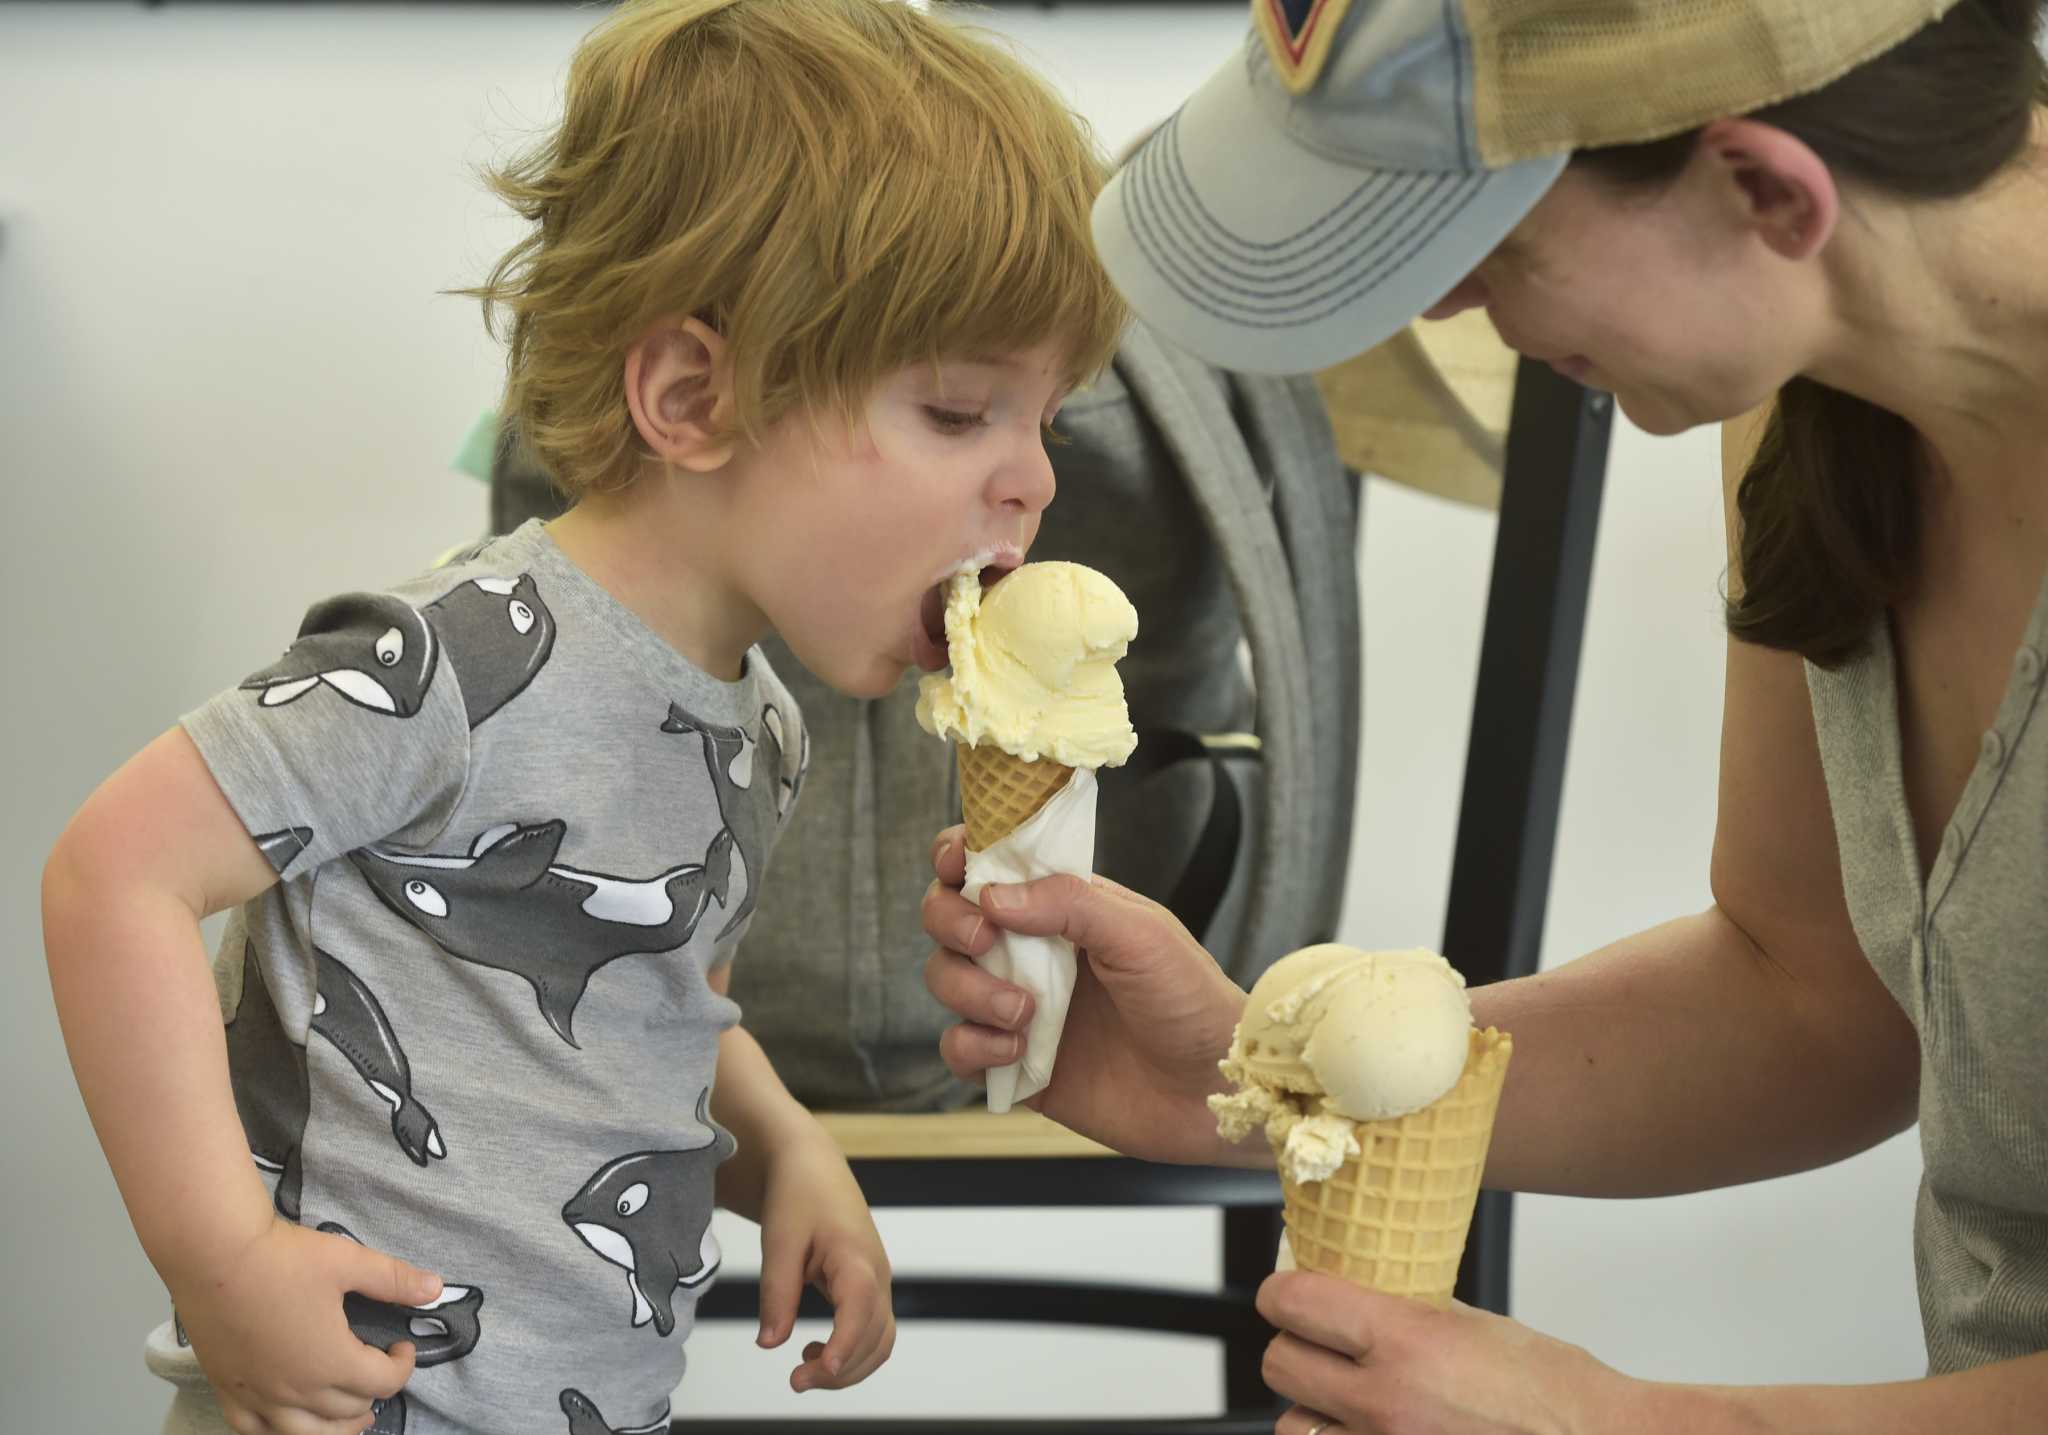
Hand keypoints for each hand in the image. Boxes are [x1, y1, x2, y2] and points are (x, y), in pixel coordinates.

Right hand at [171, 1216, 439, 1434]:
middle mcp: (296, 1390)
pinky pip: (253, 1430)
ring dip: (334, 1429)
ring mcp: (258, 1395)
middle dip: (372, 1396)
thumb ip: (394, 1280)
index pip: (383, 1383)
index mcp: (332, 1362)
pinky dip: (278, 1431)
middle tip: (378, 1375)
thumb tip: (437, 1287)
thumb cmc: (284, 1257)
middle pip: (348, 1414)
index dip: (403, 1366)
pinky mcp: (227, 1389)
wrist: (214, 1254)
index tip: (402, 1345)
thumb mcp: (349, 1261)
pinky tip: (287, 1421)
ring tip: (349, 1418)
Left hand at [754, 1130, 895, 1391]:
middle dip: (841, 1370)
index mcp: (856, 1258)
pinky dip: (850, 1351)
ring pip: (880, 1340)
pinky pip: (872, 1329)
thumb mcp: (779, 1241)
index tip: (818, 1372)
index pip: (861, 1311)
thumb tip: (770, 1344)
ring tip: (805, 1373)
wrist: (812, 1166)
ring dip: (849, 1367)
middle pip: (876, 1337)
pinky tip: (814, 1350)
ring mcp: (876, 1281)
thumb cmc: (798, 1195)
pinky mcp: (868, 1285)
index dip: (843, 1347)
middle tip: (795, 1381)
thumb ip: (777, 1293)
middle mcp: (876, 1274)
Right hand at [921, 825, 1253, 1165]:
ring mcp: (1019, 1008)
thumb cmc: (1192, 1002)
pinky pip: (958, 1048)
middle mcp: (1033, 951)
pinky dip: (972, 1045)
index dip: (960, 855)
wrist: (1212, 1093)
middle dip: (951, 921)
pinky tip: (1017, 1052)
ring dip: (968, 989)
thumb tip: (993, 894)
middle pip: (950, 916)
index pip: (992, 864)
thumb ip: (1071, 903)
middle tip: (985, 940)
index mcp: (1064, 906)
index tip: (956, 864)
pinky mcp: (1014, 1065)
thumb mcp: (1142, 935)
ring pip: (946, 978)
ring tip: (1023, 1014)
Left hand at [1257, 1272, 1626, 1434]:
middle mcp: (1386, 1402)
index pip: (1295, 1303)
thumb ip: (1409, 1310)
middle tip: (1315, 1344)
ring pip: (1292, 1428)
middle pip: (1279, 1366)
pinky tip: (1366, 1432)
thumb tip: (1359, 1290)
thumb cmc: (1556, 1393)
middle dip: (1293, 1349)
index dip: (1281, 1293)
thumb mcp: (1477, 1326)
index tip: (1286, 1293)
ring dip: (1310, 1411)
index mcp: (1407, 1342)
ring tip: (1341, 1401)